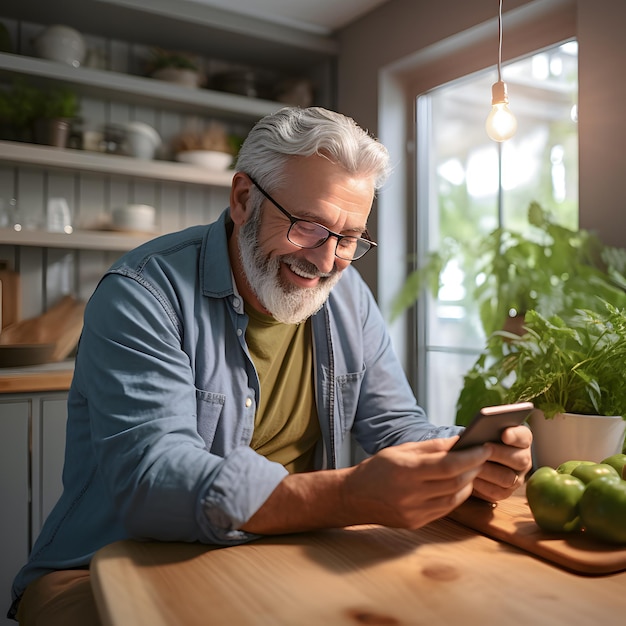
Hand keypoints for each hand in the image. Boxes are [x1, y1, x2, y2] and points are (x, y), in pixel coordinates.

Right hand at [242, 437, 490, 534]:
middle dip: (473, 468)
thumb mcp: (402, 450)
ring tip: (472, 469)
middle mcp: (410, 495)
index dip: (470, 457)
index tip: (485, 447)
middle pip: (455, 482)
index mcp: (406, 471)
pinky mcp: (416, 524)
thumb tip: (461, 441)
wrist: (354, 497)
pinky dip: (456, 496)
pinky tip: (457, 485)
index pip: (448, 465)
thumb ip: (432, 447)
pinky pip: (445, 510)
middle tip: (482, 455)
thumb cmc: (378, 468)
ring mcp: (414, 512)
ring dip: (467, 483)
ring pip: (454, 498)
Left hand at [470, 424, 532, 502]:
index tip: (504, 434)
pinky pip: (496, 491)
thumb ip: (485, 428)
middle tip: (484, 447)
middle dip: (500, 453)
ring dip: (489, 470)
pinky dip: (482, 484)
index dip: (515, 436)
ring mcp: (516, 478)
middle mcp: (523, 460)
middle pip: (520, 459)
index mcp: (522, 440)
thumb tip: (475, 429)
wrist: (473, 459)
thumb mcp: (484, 430)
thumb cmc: (479, 439)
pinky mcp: (504, 492)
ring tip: (474, 463)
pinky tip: (471, 477)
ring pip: (508, 478)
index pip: (524, 437)